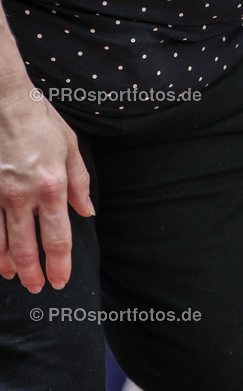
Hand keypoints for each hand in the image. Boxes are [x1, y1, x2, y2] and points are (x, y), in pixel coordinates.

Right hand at [0, 89, 93, 291]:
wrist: (3, 101)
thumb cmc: (40, 121)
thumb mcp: (70, 149)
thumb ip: (80, 184)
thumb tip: (87, 213)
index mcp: (52, 186)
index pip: (58, 236)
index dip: (60, 263)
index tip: (61, 280)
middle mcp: (22, 195)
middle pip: (26, 246)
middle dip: (32, 273)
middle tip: (37, 288)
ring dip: (6, 264)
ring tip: (12, 277)